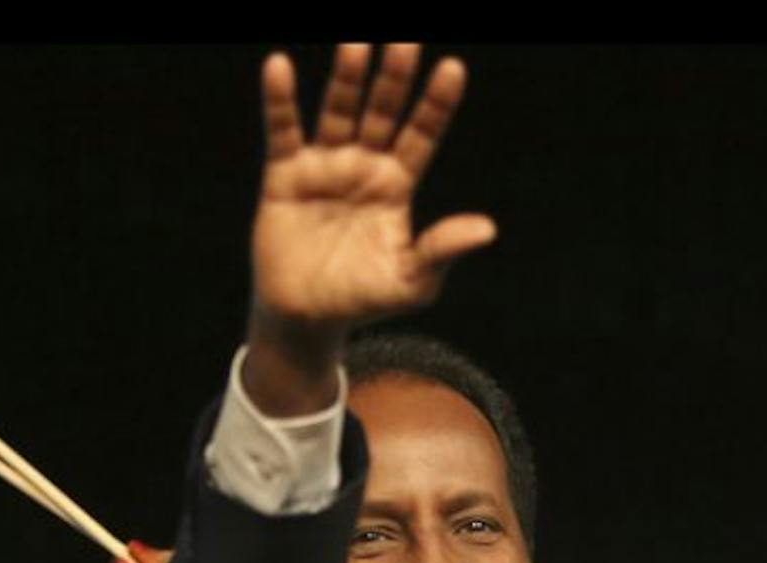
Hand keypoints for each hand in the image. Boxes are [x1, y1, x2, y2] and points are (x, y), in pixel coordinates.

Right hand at [246, 42, 493, 407]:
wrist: (307, 318)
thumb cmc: (364, 299)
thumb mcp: (412, 281)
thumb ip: (442, 250)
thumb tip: (486, 229)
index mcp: (397, 185)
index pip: (422, 135)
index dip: (436, 104)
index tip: (453, 69)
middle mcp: (363, 166)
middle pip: (382, 112)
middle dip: (394, 78)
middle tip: (406, 39)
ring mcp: (324, 166)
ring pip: (338, 113)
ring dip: (347, 79)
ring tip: (357, 44)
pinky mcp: (284, 176)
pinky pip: (282, 131)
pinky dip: (280, 101)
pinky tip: (279, 67)